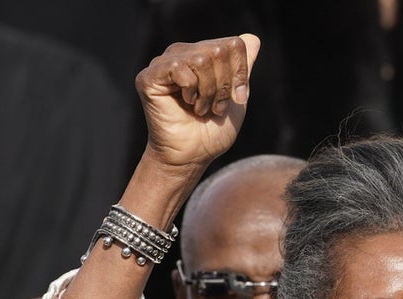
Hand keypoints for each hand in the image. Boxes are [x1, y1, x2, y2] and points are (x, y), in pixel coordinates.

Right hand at [135, 34, 260, 171]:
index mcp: (201, 54)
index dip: (240, 74)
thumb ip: (243, 68)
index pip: (233, 44)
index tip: (237, 99)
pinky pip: (180, 68)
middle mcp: (181, 53)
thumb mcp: (236, 98)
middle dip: (224, 85)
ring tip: (201, 109)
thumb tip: (253, 37)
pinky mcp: (149, 76)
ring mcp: (163, 63)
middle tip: (214, 107)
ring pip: (201, 59)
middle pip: (218, 50)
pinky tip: (186, 104)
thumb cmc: (211, 132)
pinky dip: (191, 90)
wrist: (191, 156)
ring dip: (208, 91)